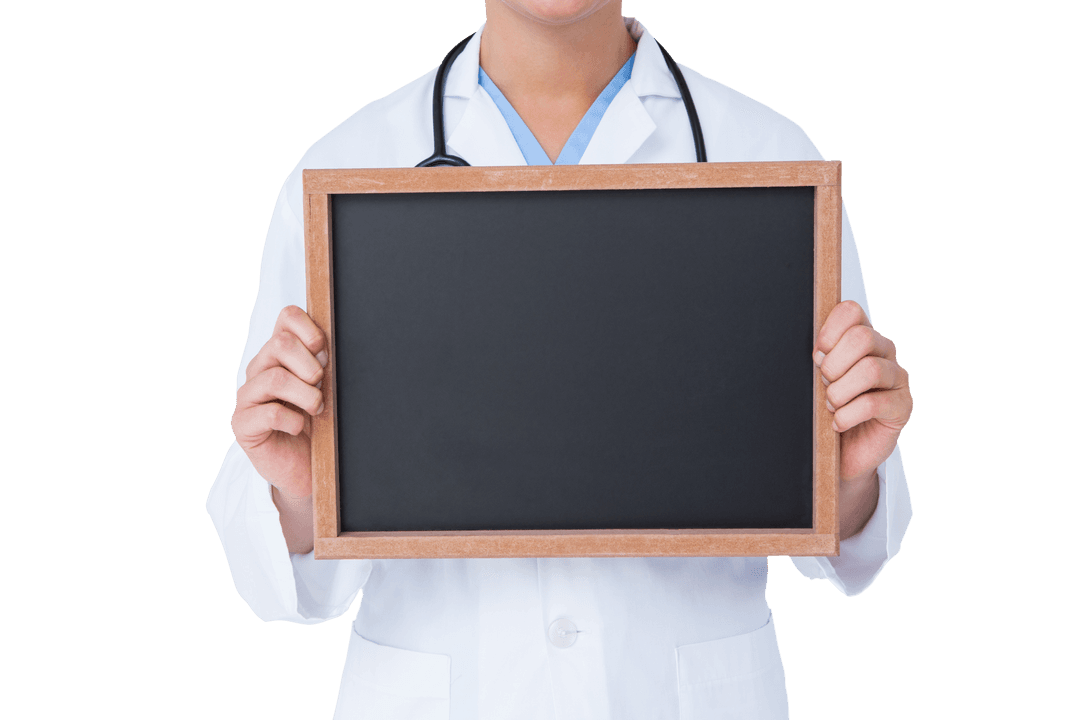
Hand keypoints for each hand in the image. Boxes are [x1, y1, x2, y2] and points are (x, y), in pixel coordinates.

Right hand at [231, 305, 326, 500]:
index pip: (287, 317)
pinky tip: (298, 428)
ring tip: (316, 410)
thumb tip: (331, 348)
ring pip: (275, 378)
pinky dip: (293, 421)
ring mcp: (248, 395)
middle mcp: (260, 369)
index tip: (324, 350)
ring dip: (306, 395)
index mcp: (280, 354)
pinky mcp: (242, 423)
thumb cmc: (317, 426)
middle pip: (280, 343)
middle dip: (310, 366)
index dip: (309, 328)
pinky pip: (270, 413)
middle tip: (322, 387)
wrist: (304, 468)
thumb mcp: (326, 391)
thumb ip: (324, 366)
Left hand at [814, 301, 912, 483]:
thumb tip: (814, 353)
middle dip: (834, 365)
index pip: (851, 311)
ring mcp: (897, 378)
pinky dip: (847, 415)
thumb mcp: (815, 380)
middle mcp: (884, 352)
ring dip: (840, 392)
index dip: (829, 333)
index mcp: (861, 336)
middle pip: (862, 337)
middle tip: (824, 385)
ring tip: (831, 406)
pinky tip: (838, 423)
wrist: (841, 451)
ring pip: (869, 370)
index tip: (816, 357)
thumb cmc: (826, 409)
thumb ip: (817, 359)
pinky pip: (874, 403)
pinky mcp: (902, 406)